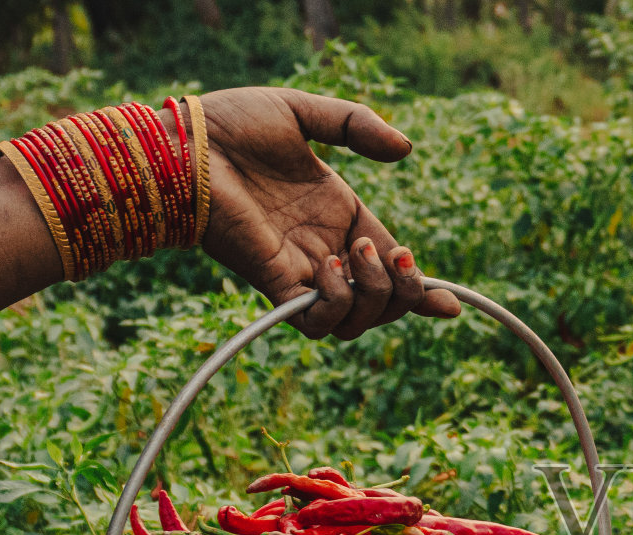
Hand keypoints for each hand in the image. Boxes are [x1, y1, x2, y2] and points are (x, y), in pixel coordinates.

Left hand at [195, 87, 459, 339]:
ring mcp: (301, 274)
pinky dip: (334, 304)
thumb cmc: (232, 126)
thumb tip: (405, 150)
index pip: (392, 272)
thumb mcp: (303, 113)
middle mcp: (326, 254)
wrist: (182, 144)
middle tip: (391, 252)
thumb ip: (356, 124)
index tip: (450, 305)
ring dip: (372, 296)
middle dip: (404, 292)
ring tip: (355, 253)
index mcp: (340, 220)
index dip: (422, 293)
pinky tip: (328, 266)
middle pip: (382, 307)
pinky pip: (317, 323)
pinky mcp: (275, 285)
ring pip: (355, 323)